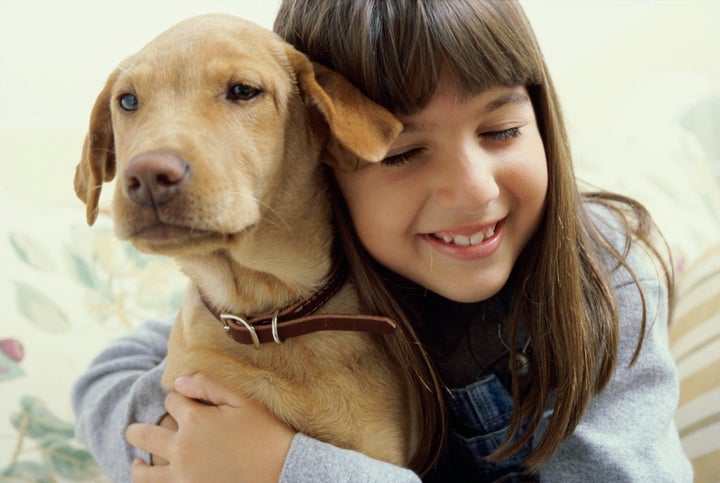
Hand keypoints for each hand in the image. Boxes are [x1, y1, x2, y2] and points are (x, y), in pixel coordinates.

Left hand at [126, 373, 294, 482]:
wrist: (283, 472)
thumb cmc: (266, 433)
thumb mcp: (243, 400)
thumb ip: (209, 385)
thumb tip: (178, 381)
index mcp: (194, 420)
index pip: (171, 401)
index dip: (179, 398)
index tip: (187, 403)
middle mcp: (181, 449)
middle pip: (143, 435)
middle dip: (137, 430)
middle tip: (133, 431)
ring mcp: (183, 477)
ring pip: (144, 472)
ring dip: (138, 465)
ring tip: (137, 462)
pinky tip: (158, 479)